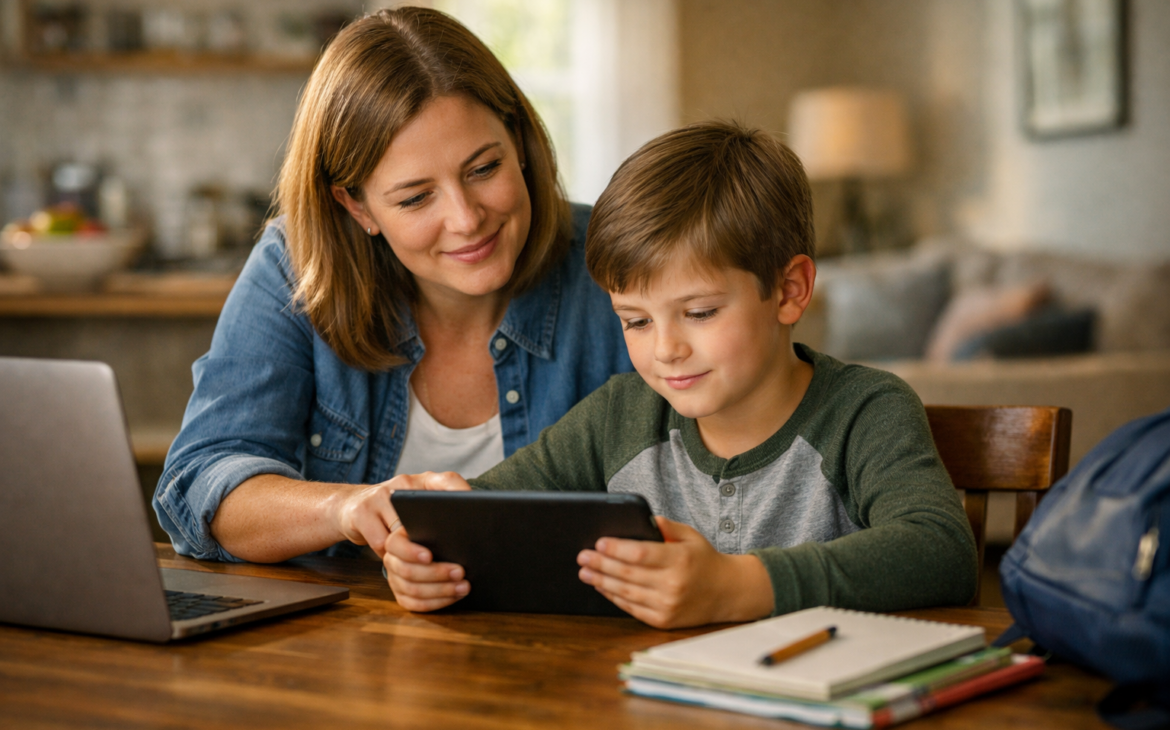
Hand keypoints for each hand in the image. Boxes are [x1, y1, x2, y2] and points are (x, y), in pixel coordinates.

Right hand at [329, 471, 469, 558]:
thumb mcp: (419, 506)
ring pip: (400, 538)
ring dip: (416, 563)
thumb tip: (468, 540)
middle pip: (423, 519)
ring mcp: (379, 496)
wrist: (350, 506)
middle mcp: (402, 484)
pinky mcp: (361, 513)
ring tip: (435, 574)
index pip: (449, 480)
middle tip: (458, 570)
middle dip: (439, 549)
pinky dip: (391, 560)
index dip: (464, 496)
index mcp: (424, 481)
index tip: (475, 517)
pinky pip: (380, 545)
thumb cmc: (394, 512)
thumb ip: (440, 514)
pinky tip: (398, 568)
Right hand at [383, 526, 469, 610]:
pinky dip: (438, 602)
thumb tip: (452, 536)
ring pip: (414, 591)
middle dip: (437, 573)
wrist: (424, 552)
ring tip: (464, 586)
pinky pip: (418, 605)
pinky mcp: (403, 597)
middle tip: (460, 572)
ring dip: (442, 590)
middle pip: (408, 572)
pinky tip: (455, 596)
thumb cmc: (431, 540)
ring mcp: (395, 582)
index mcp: (394, 543)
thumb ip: (433, 533)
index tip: (430, 556)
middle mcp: (391, 563)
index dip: (411, 552)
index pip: (396, 546)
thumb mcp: (429, 531)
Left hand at [576, 516, 774, 628]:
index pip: (640, 554)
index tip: (599, 542)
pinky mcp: (663, 620)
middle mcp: (673, 585)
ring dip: (601, 581)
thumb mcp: (691, 536)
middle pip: (628, 574)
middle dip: (601, 564)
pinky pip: (632, 608)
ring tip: (585, 571)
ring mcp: (667, 605)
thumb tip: (644, 519)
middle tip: (582, 556)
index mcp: (680, 560)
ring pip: (626, 593)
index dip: (617, 548)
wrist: (728, 593)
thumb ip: (667, 527)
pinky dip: (614, 597)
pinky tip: (602, 587)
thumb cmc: (705, 560)